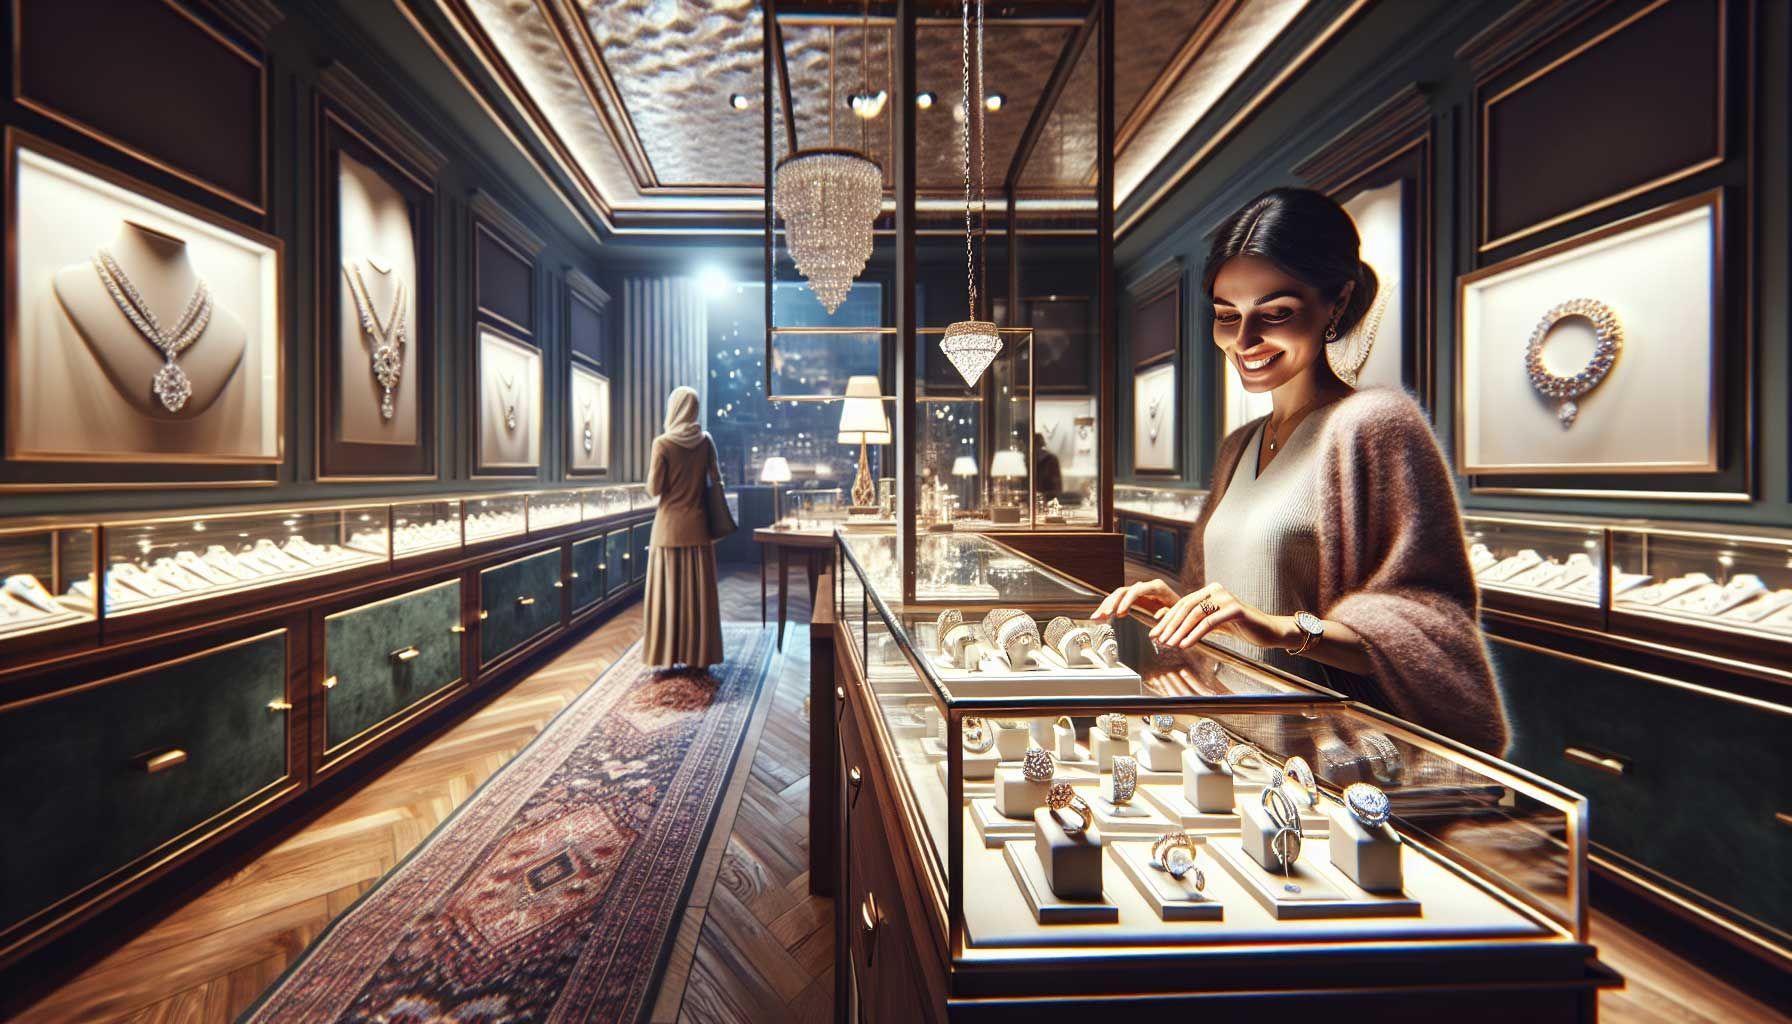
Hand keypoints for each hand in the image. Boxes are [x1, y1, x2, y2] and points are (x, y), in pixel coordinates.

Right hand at [1092, 578, 1178, 620]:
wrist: (1184, 612)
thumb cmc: (1183, 613)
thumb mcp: (1178, 615)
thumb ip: (1169, 614)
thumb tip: (1157, 615)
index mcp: (1157, 587)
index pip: (1136, 590)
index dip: (1126, 601)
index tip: (1118, 613)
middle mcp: (1146, 587)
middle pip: (1124, 591)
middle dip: (1111, 603)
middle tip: (1102, 615)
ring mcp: (1140, 592)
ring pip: (1118, 595)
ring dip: (1106, 605)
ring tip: (1097, 617)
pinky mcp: (1135, 599)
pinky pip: (1120, 601)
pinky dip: (1110, 608)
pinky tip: (1102, 616)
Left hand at [1147, 582, 1296, 650]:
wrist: (1268, 631)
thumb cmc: (1240, 627)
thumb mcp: (1212, 623)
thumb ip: (1191, 620)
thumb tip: (1162, 618)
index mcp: (1209, 591)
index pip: (1182, 604)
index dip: (1167, 620)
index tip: (1154, 634)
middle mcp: (1216, 590)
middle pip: (1186, 607)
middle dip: (1170, 625)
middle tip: (1158, 640)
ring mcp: (1226, 597)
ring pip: (1196, 614)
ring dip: (1180, 631)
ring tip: (1170, 645)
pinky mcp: (1236, 609)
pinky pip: (1210, 622)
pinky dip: (1195, 634)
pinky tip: (1186, 645)